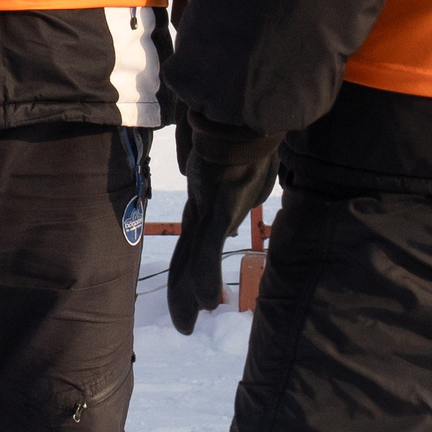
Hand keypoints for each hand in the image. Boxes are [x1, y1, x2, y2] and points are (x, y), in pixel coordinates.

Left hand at [167, 111, 280, 334]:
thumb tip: (237, 195)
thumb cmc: (243, 125)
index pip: (199, 241)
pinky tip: (207, 301)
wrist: (240, 107)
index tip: (197, 296)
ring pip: (194, 258)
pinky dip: (205, 277)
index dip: (195, 269)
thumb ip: (237, 177)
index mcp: (214, 198)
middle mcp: (208, 206)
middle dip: (185, 290)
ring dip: (190, 294)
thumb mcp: (248, 159)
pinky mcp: (217, 205)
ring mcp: (212, 207)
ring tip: (187, 323)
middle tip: (184, 323)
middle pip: (190, 255)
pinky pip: (208, 249)